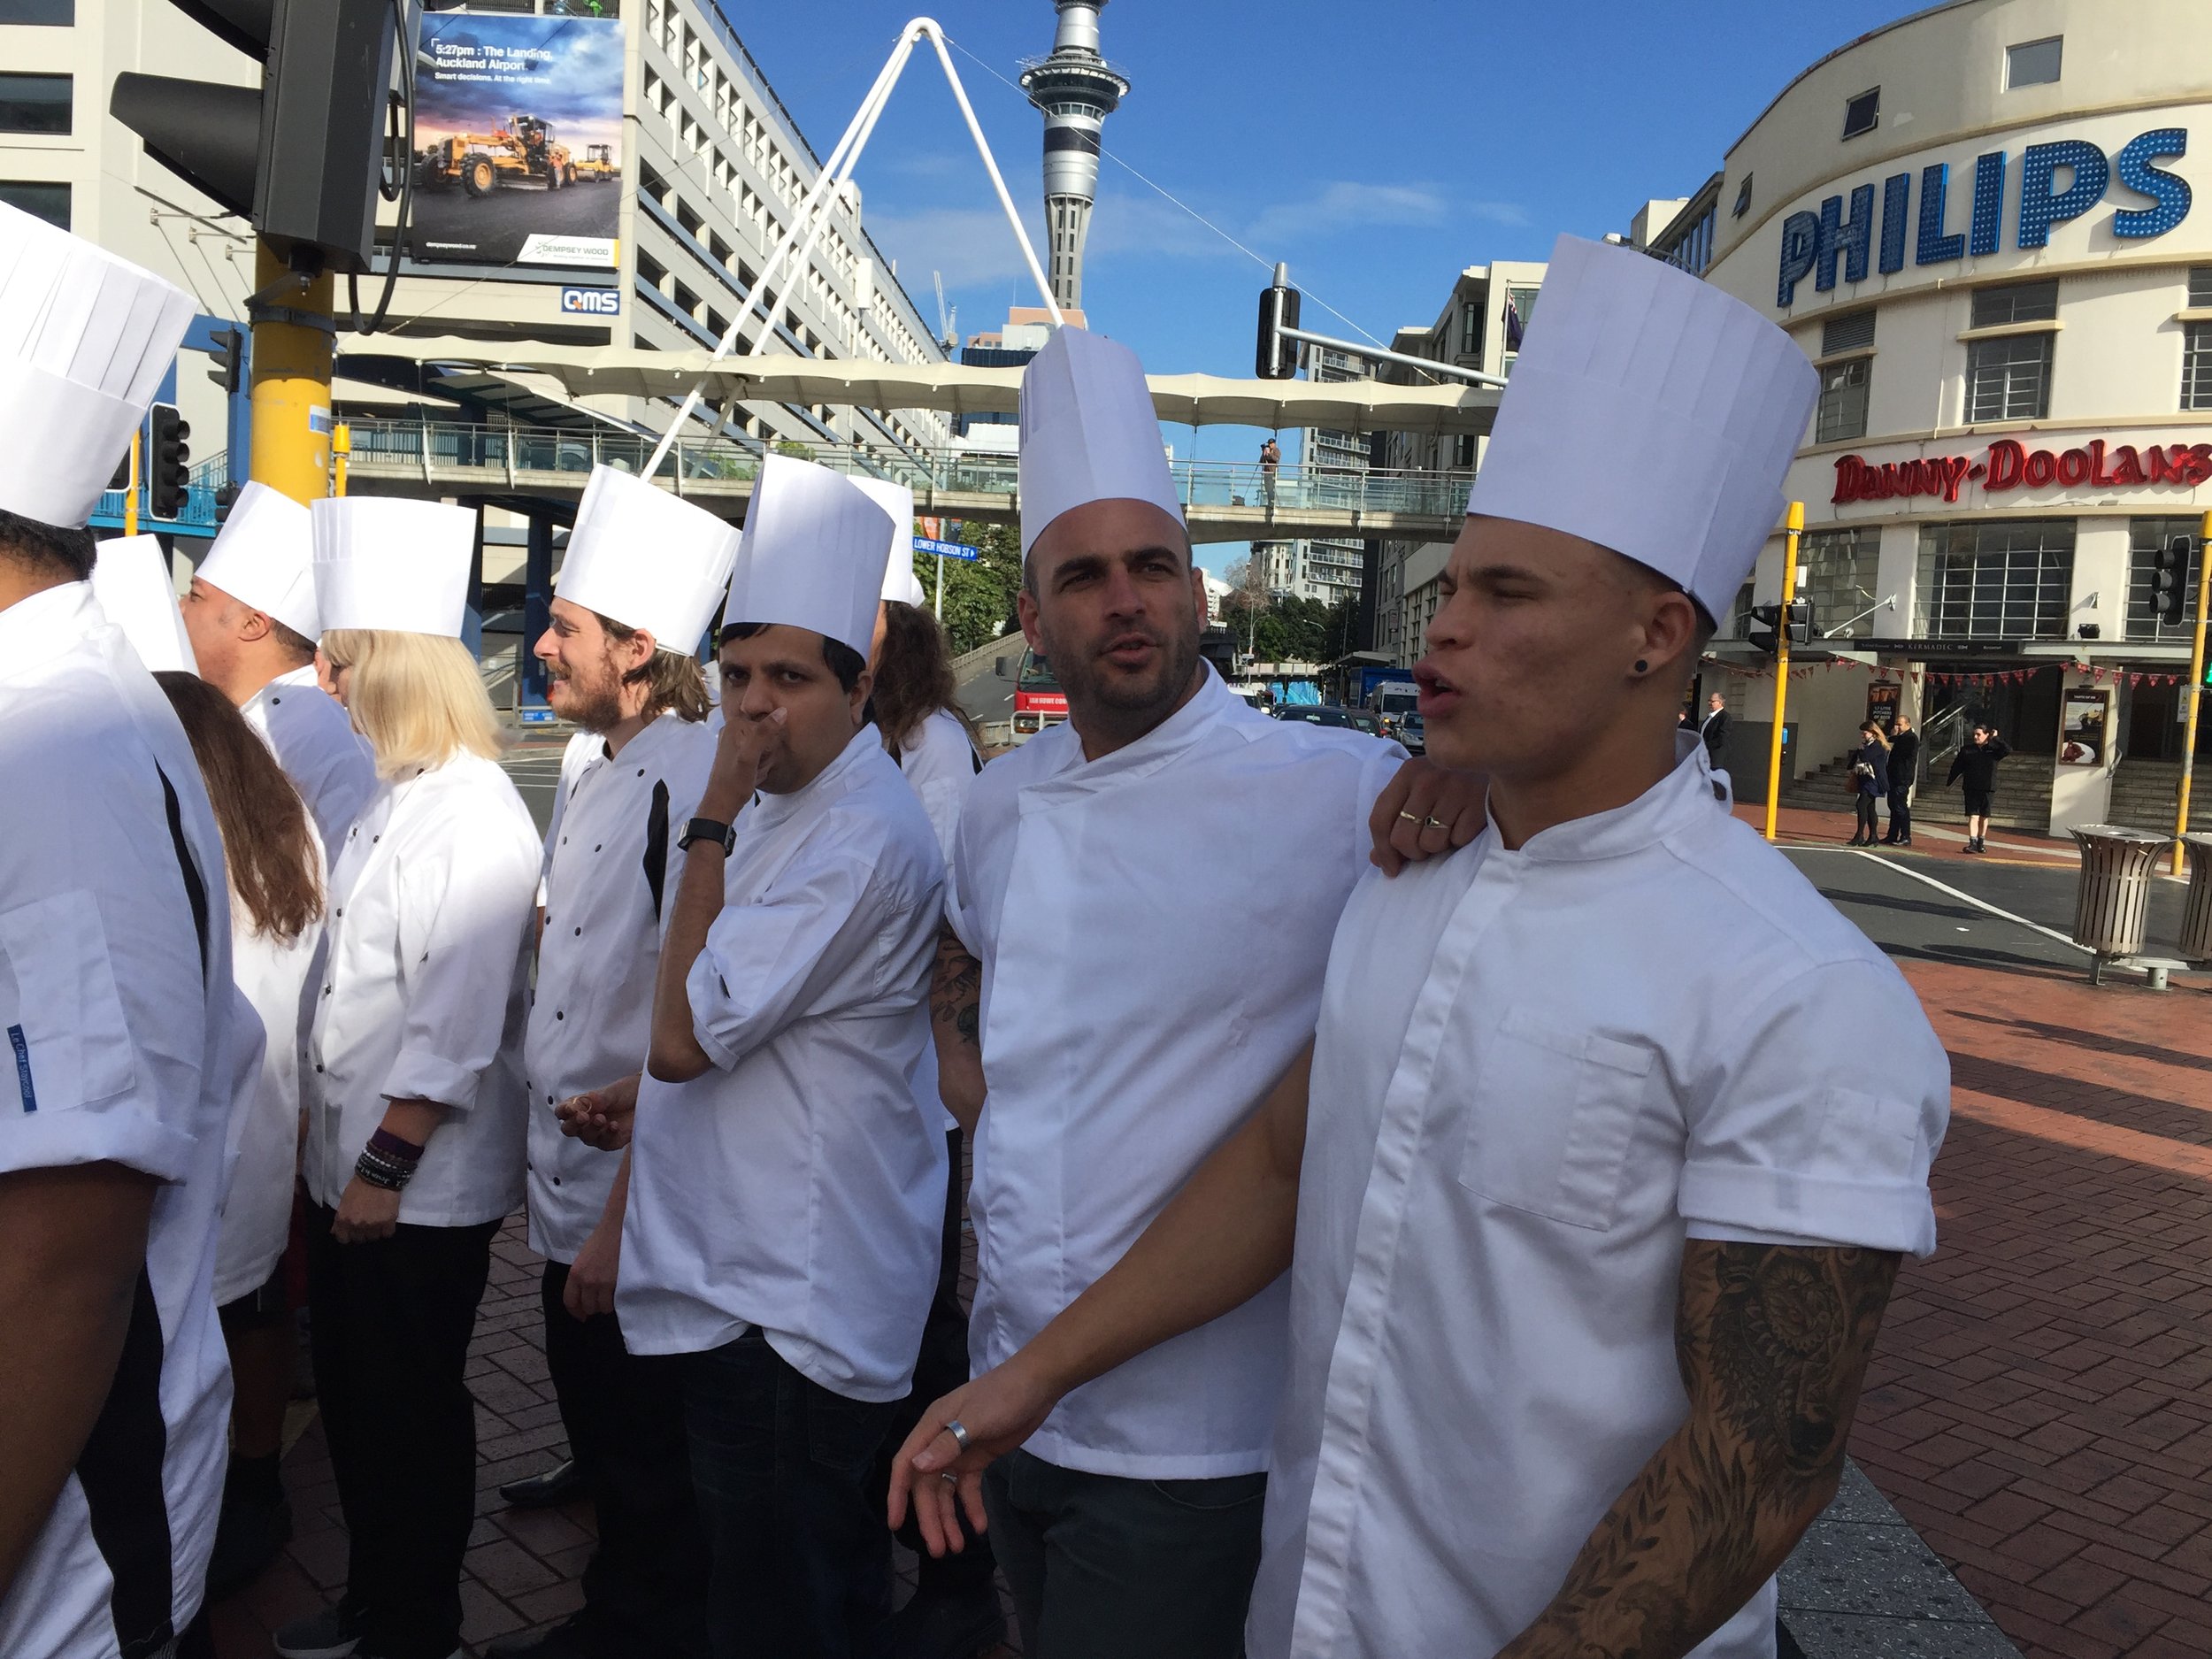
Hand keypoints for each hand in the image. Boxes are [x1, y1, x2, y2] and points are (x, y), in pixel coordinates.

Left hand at [332, 1175, 400, 1243]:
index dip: (348, 1235)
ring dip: (375, 1231)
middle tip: (366, 1223)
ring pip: (373, 1237)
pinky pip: (387, 1233)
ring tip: (377, 1221)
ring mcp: (373, 1225)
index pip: (343, 1238)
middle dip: (362, 1233)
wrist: (378, 1175)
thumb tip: (336, 1230)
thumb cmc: (359, 1185)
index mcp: (344, 1219)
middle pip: (359, 1239)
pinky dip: (387, 1229)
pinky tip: (386, 1221)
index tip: (351, 1232)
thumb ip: (341, 1218)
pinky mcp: (388, 1222)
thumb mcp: (344, 1201)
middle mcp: (357, 1225)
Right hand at [556, 1073, 639, 1150]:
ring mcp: (596, 1133)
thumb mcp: (612, 1092)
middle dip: (574, 1124)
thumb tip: (588, 1100)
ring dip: (592, 1128)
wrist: (648, 1099)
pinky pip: (604, 1143)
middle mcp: (584, 1122)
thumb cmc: (626, 1092)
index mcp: (579, 1106)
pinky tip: (614, 1126)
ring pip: (586, 1137)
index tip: (571, 1109)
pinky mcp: (610, 1142)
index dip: (564, 1111)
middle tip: (583, 1117)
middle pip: (568, 1129)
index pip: (562, 1111)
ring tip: (602, 1118)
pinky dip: (608, 1135)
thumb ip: (599, 1098)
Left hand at [563, 1215, 620, 1318]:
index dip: (575, 1312)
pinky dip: (617, 1301)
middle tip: (598, 1303)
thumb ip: (581, 1275)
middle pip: (587, 1307)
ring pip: (602, 1307)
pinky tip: (619, 1294)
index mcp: (575, 1274)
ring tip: (610, 1297)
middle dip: (592, 1307)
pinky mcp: (619, 1283)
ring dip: (605, 1305)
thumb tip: (584, 1292)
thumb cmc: (602, 1237)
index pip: (570, 1301)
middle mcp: (587, 1281)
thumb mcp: (583, 1257)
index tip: (581, 1316)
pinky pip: (615, 1302)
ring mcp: (604, 1283)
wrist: (620, 1227)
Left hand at [703, 705, 784, 816]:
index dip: (772, 733)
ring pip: (762, 742)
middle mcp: (732, 729)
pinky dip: (760, 761)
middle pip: (764, 730)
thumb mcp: (751, 756)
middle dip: (769, 746)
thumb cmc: (735, 781)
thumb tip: (782, 711)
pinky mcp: (737, 752)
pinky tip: (756, 771)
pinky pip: (757, 751)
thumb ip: (764, 733)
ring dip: (765, 756)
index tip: (767, 748)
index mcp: (734, 724)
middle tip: (760, 762)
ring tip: (757, 768)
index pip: (765, 717)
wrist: (722, 803)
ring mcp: (733, 741)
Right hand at [885, 1354, 1058, 1557]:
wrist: (1038, 1384)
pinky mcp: (979, 1457)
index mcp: (932, 1427)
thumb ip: (948, 1444)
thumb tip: (916, 1466)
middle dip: (931, 1518)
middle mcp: (941, 1440)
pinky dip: (971, 1507)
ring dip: (949, 1518)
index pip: (906, 1464)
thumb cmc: (1003, 1396)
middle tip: (939, 1550)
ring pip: (946, 1491)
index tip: (897, 1524)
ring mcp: (960, 1450)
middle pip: (927, 1485)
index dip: (898, 1495)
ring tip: (956, 1548)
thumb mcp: (976, 1420)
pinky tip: (979, 1527)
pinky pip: (969, 1488)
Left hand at [1369, 757, 1486, 875]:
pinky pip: (1458, 840)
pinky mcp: (1478, 803)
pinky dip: (1459, 839)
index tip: (1390, 868)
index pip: (1379, 820)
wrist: (1495, 759)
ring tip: (1446, 831)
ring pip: (1430, 844)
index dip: (1382, 850)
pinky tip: (1465, 823)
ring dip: (1437, 847)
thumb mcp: (1418, 791)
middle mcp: (1428, 779)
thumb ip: (1393, 821)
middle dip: (1412, 853)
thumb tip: (1377, 859)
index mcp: (1407, 773)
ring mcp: (1454, 790)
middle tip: (1424, 848)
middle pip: (1402, 838)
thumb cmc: (1451, 781)